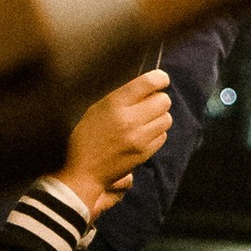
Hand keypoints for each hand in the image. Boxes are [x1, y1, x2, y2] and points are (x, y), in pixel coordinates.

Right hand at [60, 66, 171, 213]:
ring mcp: (139, 138)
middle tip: (149, 103)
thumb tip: (148, 88)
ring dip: (159, 116)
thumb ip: (121, 98)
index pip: (149, 83)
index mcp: (115, 104)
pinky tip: (143, 134)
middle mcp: (130, 119)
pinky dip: (156, 133)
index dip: (160, 78)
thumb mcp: (96, 109)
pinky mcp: (145, 153)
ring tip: (145, 120)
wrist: (83, 171)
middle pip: (163, 100)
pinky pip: (162, 135)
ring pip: (166, 118)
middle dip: (159, 99)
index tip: (161, 79)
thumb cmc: (86, 137)